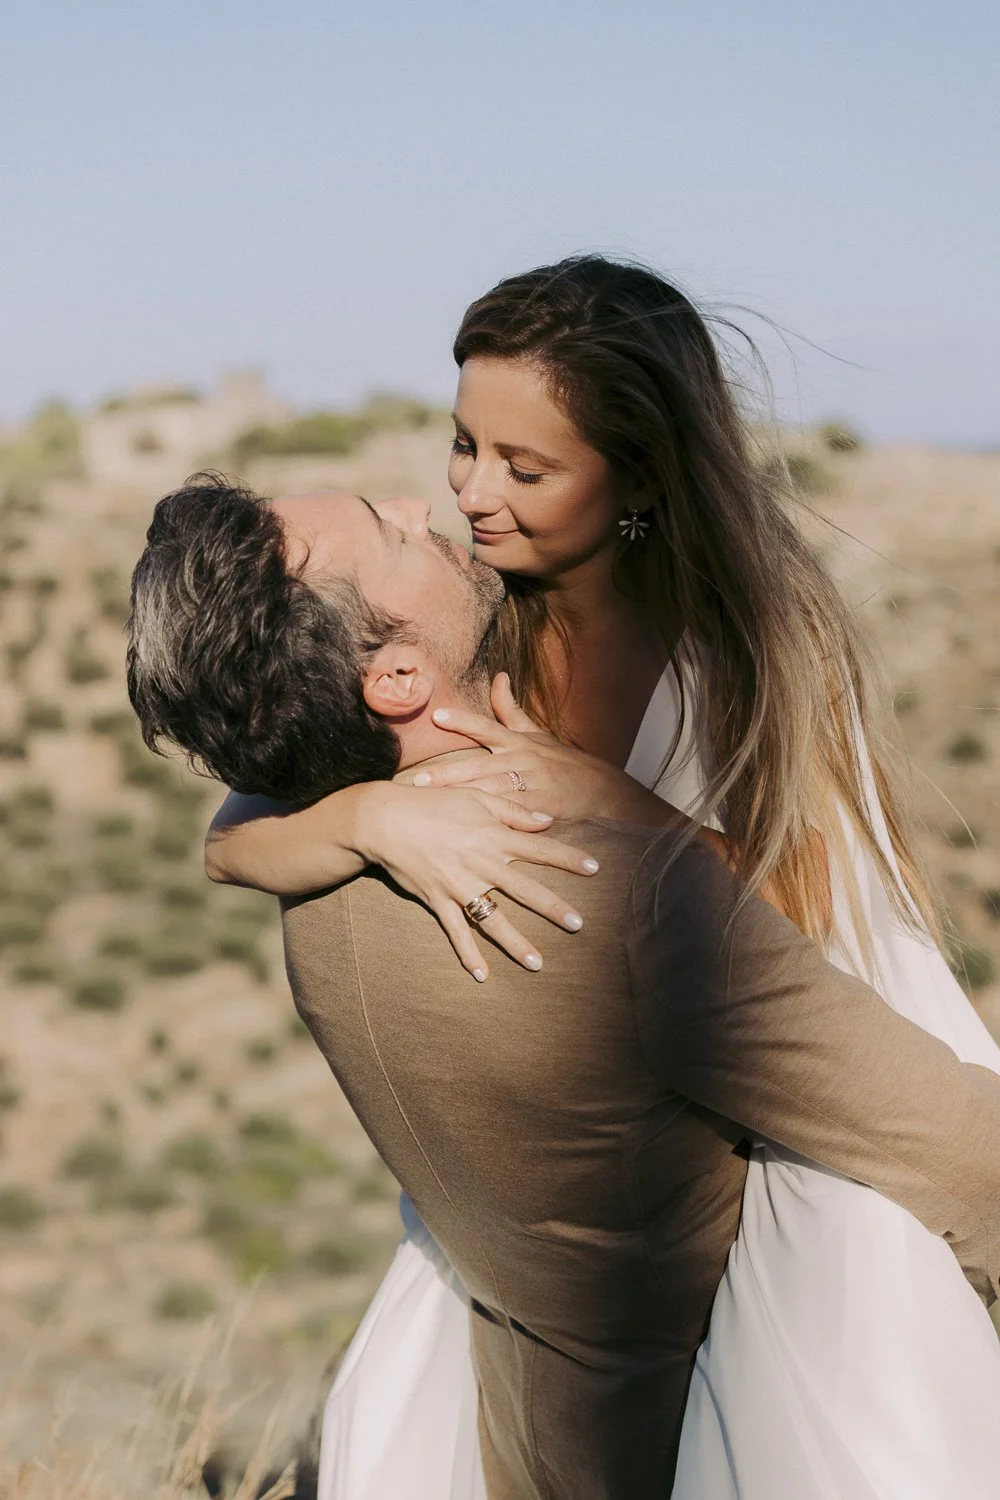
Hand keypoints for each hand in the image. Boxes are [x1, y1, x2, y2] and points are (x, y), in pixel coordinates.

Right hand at [354, 779, 599, 981]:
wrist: (386, 819)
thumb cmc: (433, 802)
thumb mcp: (475, 797)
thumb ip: (513, 811)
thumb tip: (547, 821)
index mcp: (493, 836)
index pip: (540, 849)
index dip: (569, 858)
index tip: (596, 869)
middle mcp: (481, 864)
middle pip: (525, 890)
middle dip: (554, 908)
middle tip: (579, 925)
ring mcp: (459, 886)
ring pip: (493, 920)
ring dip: (516, 943)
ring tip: (537, 964)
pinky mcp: (438, 900)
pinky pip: (456, 932)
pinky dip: (468, 954)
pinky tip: (482, 975)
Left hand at [412, 674, 640, 821]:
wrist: (603, 791)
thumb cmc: (565, 763)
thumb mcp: (538, 734)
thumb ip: (511, 709)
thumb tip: (498, 677)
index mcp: (519, 742)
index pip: (487, 727)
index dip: (463, 721)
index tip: (437, 716)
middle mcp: (522, 759)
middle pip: (479, 764)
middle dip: (446, 772)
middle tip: (417, 779)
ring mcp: (531, 784)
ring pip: (490, 790)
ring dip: (460, 797)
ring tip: (432, 804)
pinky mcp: (539, 809)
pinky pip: (511, 814)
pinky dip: (491, 819)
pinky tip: (469, 827)